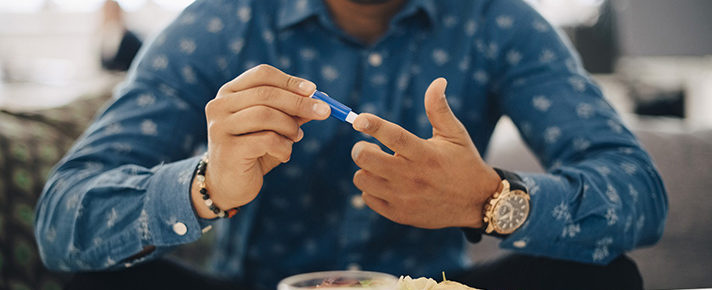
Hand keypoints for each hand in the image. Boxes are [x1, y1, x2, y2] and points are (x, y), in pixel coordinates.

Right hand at [192, 64, 330, 217]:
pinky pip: (266, 139)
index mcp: (229, 93)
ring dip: (289, 127)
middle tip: (324, 111)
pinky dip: (283, 146)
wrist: (229, 185)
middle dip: (299, 102)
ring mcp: (220, 127)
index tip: (314, 90)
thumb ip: (291, 112)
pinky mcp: (228, 149)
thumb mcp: (274, 127)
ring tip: (296, 138)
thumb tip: (320, 99)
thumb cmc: (253, 151)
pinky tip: (284, 154)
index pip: (262, 74)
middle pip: (266, 94)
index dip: (290, 81)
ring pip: (265, 114)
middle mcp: (220, 106)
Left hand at [350, 78, 500, 228]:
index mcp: (425, 154)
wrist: (476, 203)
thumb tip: (438, 80)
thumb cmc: (464, 163)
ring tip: (379, 166)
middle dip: (361, 148)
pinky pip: (368, 198)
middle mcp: (412, 176)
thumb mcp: (455, 134)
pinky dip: (371, 189)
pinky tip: (385, 183)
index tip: (359, 119)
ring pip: (362, 179)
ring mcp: (403, 198)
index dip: (374, 126)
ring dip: (365, 170)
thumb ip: (439, 108)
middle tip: (368, 147)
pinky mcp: (399, 214)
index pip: (394, 137)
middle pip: (367, 159)